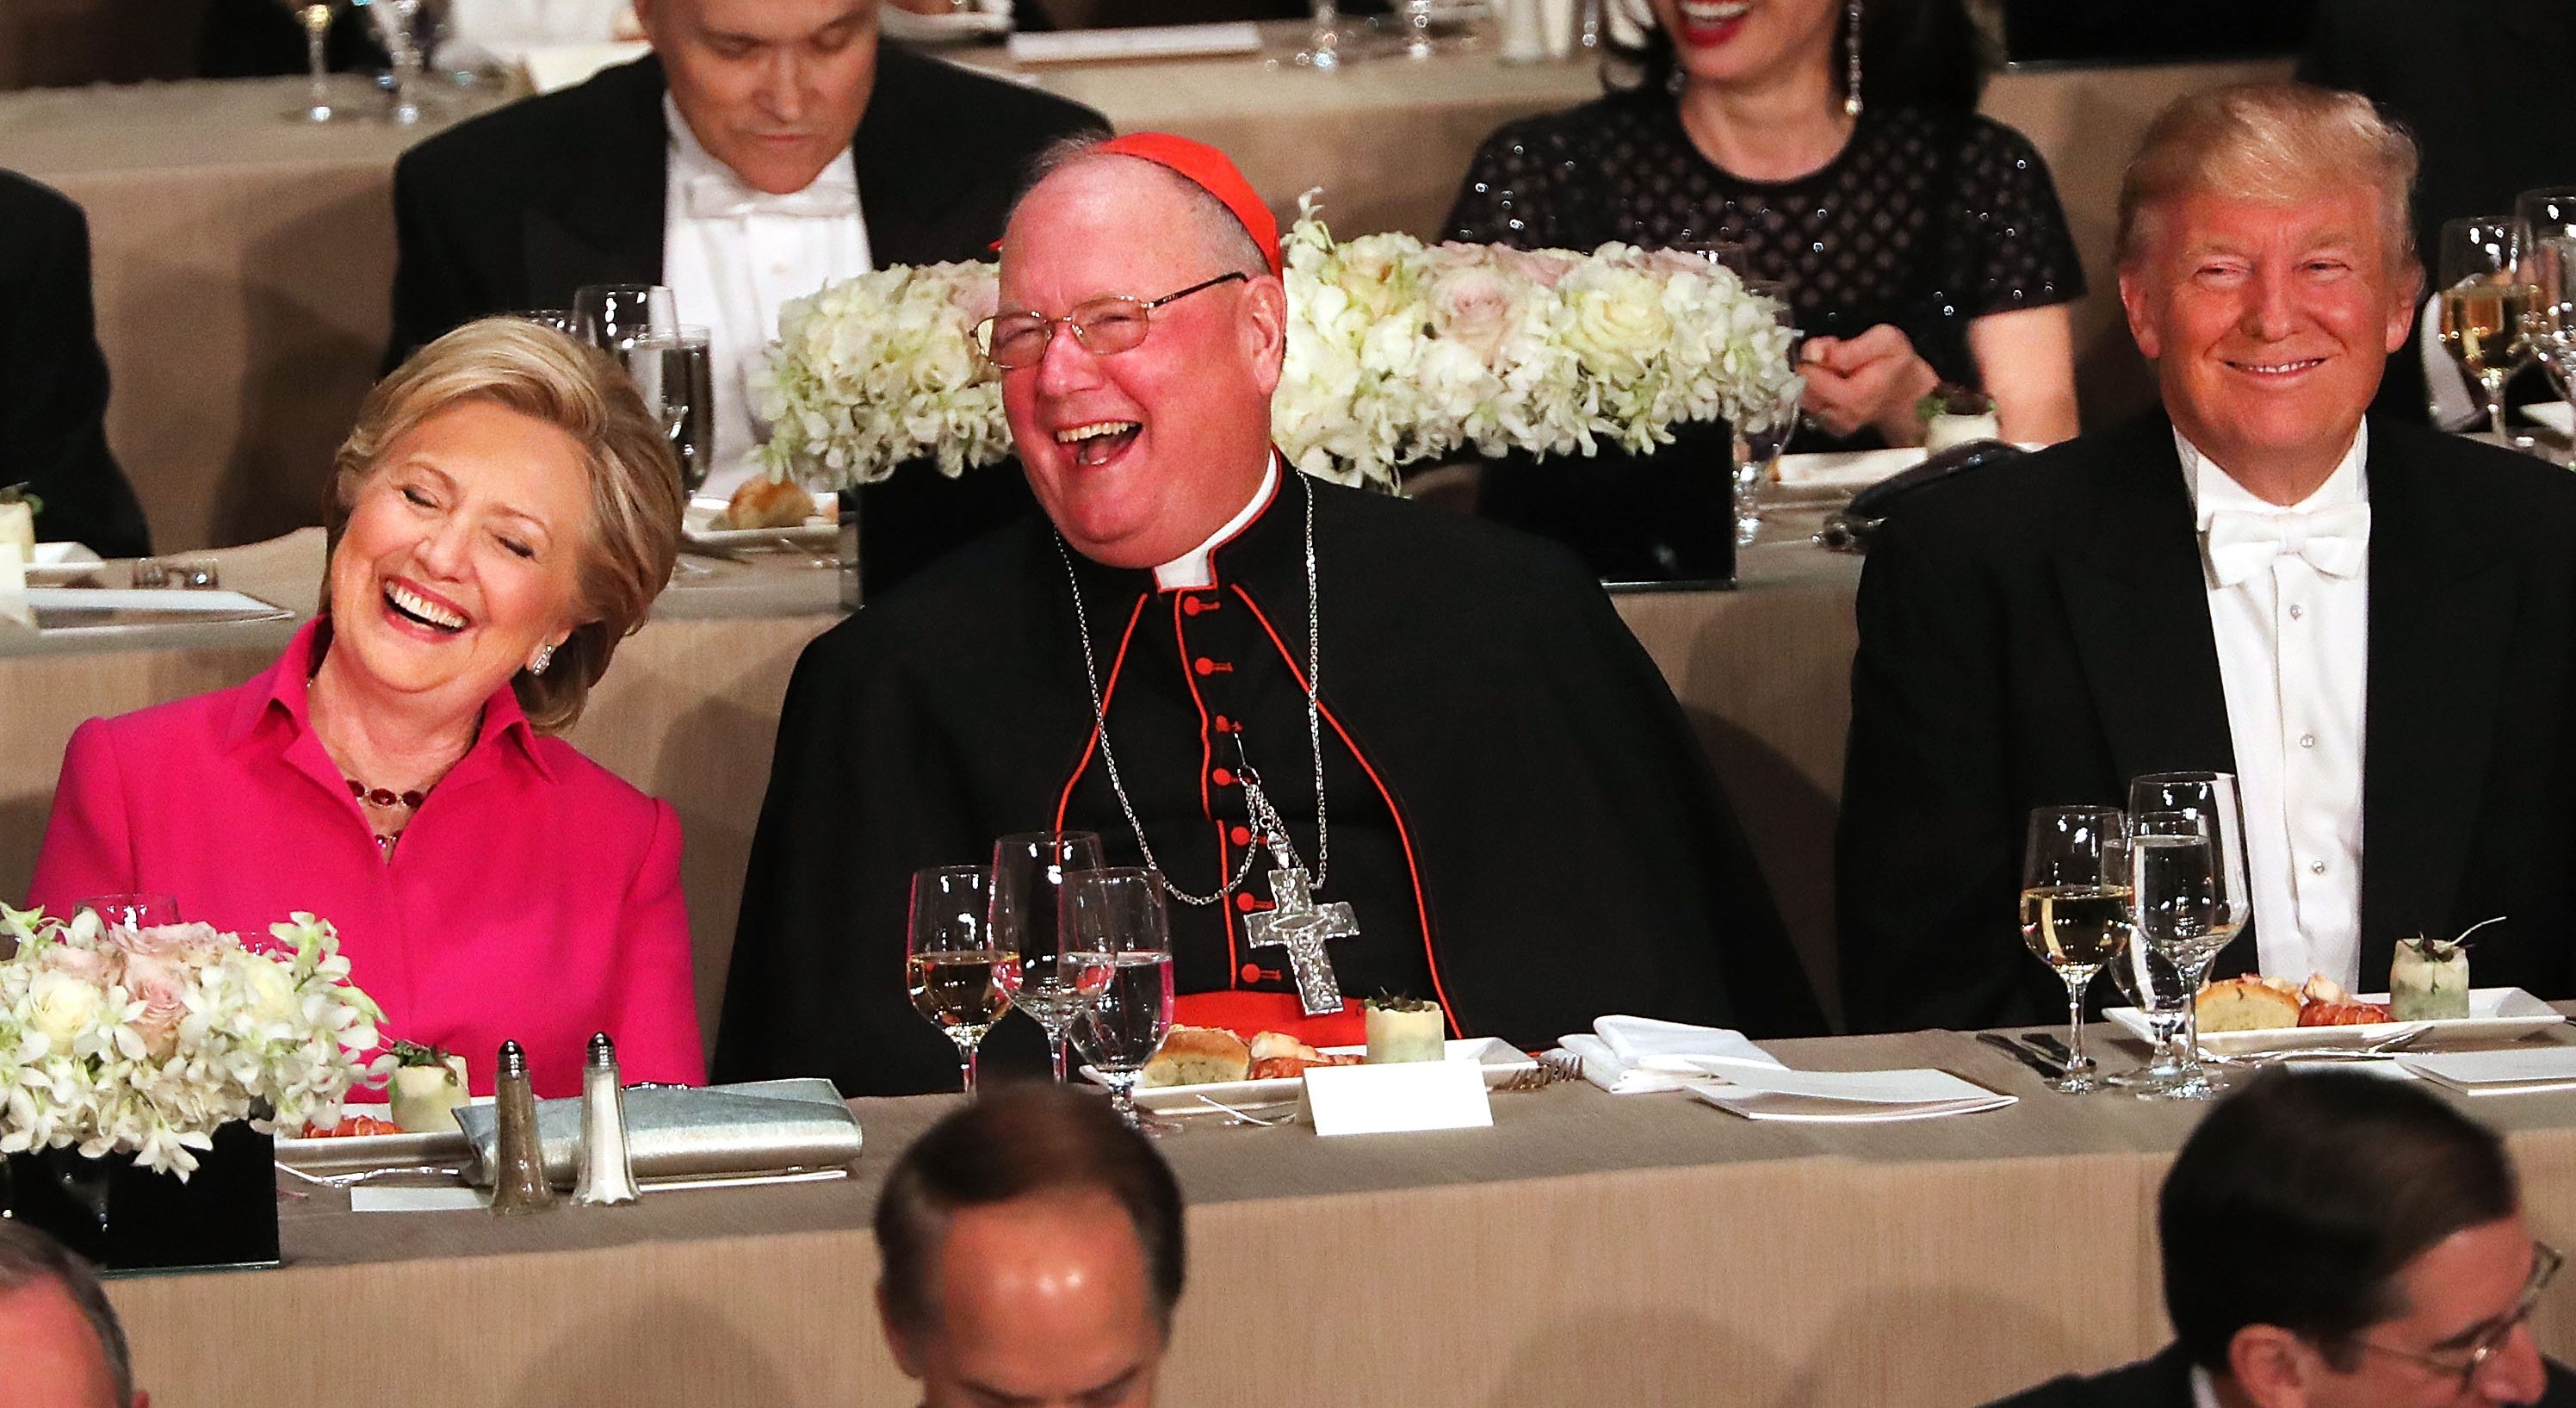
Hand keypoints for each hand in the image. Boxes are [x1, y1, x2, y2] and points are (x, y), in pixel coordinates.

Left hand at [1797, 325, 1941, 444]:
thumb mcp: (1886, 341)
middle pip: (1804, 389)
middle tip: (1833, 352)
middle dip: (1812, 367)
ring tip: (1837, 366)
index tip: (1828, 347)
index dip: (1813, 361)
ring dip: (1813, 377)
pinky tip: (1834, 379)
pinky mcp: (1827, 425)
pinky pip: (1808, 403)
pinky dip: (1815, 388)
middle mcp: (1842, 417)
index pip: (1812, 381)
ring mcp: (1834, 424)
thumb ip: (1851, 348)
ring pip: (1803, 396)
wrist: (1907, 389)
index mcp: (1856, 398)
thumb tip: (1819, 355)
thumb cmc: (1898, 364)